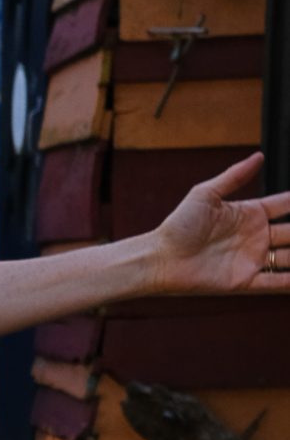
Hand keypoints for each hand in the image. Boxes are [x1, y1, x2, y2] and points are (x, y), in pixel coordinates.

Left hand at [153, 152, 289, 295]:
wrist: (161, 258)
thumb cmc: (178, 225)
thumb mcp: (206, 193)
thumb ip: (235, 176)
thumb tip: (260, 156)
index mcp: (250, 214)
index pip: (286, 205)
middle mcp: (256, 237)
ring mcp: (252, 259)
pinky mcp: (245, 281)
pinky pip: (276, 283)